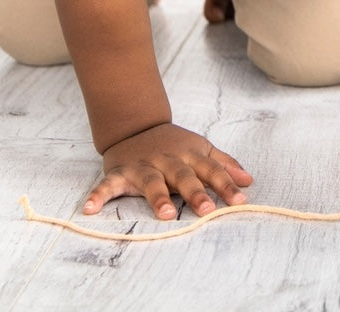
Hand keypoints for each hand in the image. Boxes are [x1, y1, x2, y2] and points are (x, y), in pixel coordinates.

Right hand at [83, 123, 252, 219]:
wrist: (136, 125)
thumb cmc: (174, 145)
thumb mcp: (201, 149)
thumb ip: (223, 165)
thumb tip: (249, 181)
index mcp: (190, 155)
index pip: (212, 171)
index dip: (226, 186)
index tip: (241, 201)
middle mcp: (168, 160)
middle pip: (184, 176)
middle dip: (196, 193)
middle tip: (207, 210)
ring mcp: (143, 166)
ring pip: (151, 182)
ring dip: (158, 197)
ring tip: (165, 214)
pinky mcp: (119, 172)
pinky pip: (108, 184)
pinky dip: (99, 195)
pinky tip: (90, 209)